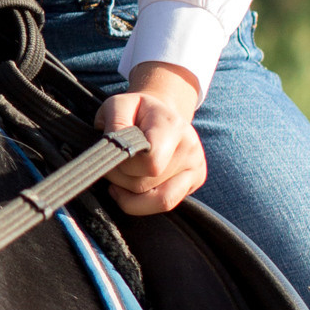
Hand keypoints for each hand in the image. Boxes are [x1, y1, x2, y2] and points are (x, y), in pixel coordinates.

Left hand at [96, 62, 206, 216]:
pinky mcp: (195, 181)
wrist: (162, 113)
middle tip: (113, 164)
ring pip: (158, 200)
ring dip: (130, 195)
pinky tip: (130, 191)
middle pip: (147, 184)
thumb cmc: (137, 112)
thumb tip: (114, 152)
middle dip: (120, 179)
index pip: (150, 163)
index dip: (125, 165)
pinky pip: (166, 204)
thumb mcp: (119, 104)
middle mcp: (190, 148)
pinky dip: (142, 204)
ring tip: (119, 180)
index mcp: (173, 126)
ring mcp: (196, 167)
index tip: (115, 155)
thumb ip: (114, 123)